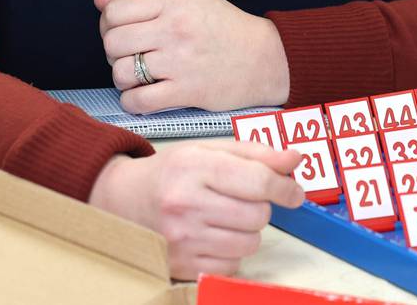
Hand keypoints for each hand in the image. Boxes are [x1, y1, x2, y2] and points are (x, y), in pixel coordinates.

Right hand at [88, 140, 303, 279]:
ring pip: (249, 243)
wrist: (122, 199)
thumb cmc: (171, 172)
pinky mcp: (180, 266)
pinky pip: (231, 266)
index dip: (285, 186)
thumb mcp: (208, 150)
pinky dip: (232, 253)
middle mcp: (185, 204)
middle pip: (258, 215)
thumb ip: (255, 153)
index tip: (294, 190)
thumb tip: (295, 159)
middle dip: (261, 207)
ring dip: (248, 231)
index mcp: (194, 167)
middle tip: (244, 199)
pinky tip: (215, 237)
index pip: (258, 181)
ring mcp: (181, 239)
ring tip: (226, 217)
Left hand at [95, 0, 290, 112]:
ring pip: (122, 72)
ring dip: (123, 77)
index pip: (116, 10)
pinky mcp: (186, 91)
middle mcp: (175, 30)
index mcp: (175, 2)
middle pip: (113, 42)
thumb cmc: (224, 28)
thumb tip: (100, 0)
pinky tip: (142, 95)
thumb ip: (145, 0)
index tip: (118, 29)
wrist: (264, 58)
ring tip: (137, 75)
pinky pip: (138, 101)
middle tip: (128, 54)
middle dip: (113, 51)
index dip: (108, 21)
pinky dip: (132, 101)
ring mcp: (180, 62)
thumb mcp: (190, 0)